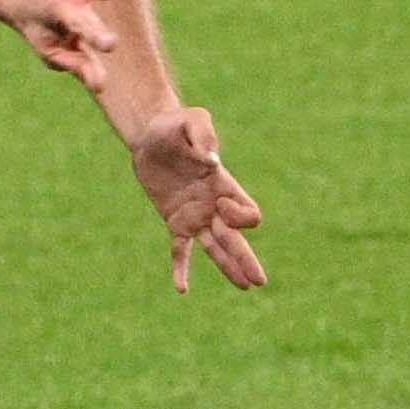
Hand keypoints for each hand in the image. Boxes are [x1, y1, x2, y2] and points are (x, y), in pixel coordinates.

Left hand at [121, 99, 265, 291]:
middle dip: (247, 258)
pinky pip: (181, 250)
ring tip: (245, 287)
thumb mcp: (191, 120)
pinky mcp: (175, 221)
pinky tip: (181, 289)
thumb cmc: (175, 124)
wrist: (150, 134)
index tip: (220, 204)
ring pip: (216, 248)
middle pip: (237, 238)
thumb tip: (211, 161)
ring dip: (229, 267)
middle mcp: (214, 205)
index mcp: (225, 186)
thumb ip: (203, 134)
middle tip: (259, 282)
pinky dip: (181, 268)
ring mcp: (196, 216)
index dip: (240, 217)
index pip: (248, 213)